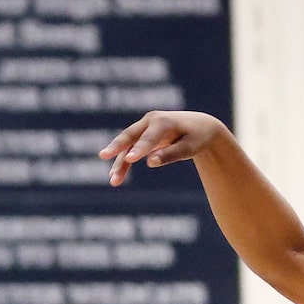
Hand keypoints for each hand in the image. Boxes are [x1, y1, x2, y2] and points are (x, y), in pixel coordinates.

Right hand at [99, 110, 226, 187]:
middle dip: (117, 147)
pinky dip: (122, 162)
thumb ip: (171, 154)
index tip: (130, 159)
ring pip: (127, 146)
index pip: (149, 138)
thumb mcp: (189, 147)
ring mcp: (144, 128)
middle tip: (103, 155)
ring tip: (113, 181)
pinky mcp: (142, 137)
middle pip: (130, 136)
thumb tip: (150, 163)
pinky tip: (114, 177)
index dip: (139, 149)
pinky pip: (129, 150)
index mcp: (163, 122)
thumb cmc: (196, 137)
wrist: (199, 126)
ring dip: (119, 163)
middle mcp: (150, 121)